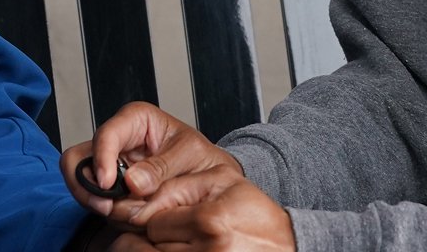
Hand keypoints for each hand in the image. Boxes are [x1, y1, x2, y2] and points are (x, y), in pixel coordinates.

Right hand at [60, 102, 243, 222]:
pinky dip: (105, 211)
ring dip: (94, 201)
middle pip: (79, 159)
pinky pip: (93, 200)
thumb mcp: (190, 154)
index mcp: (136, 120)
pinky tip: (123, 216)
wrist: (210, 178)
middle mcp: (118, 140)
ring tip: (117, 213)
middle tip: (106, 206)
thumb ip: (162, 166)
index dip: (102, 158)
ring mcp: (110, 165)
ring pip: (80, 181)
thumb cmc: (200, 158)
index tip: (107, 183)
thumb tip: (132, 183)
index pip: (106, 133)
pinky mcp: (109, 188)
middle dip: (88, 185)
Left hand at [111, 179, 294, 251]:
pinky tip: (181, 249)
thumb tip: (141, 203)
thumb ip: (177, 186)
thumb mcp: (221, 182)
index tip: (157, 217)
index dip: (151, 217)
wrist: (285, 245)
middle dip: (146, 238)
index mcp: (208, 221)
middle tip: (162, 232)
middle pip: (143, 248)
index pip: (150, 222)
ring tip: (174, 241)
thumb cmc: (255, 216)